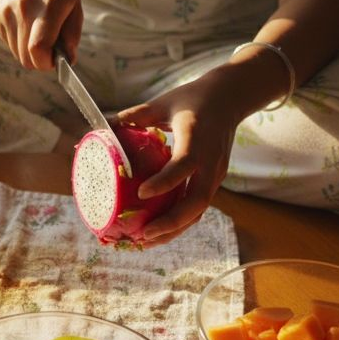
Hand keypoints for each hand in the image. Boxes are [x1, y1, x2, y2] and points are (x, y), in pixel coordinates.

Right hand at [0, 0, 82, 69]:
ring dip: (27, 50)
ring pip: (16, 52)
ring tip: (36, 30)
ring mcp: (7, 11)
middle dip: (38, 60)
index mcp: (50, 6)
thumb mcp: (73, 3)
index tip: (53, 60)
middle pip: (25, 56)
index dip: (45, 62)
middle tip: (48, 49)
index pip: (38, 48)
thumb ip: (72, 33)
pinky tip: (25, 22)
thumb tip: (68, 59)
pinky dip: (18, 40)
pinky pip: (7, 41)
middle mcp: (25, 8)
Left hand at [114, 65, 254, 246]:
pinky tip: (159, 231)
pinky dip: (180, 222)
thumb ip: (138, 115)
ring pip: (199, 210)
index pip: (184, 164)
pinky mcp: (214, 180)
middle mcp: (210, 161)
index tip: (142, 193)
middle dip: (170, 222)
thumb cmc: (194, 98)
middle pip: (197, 201)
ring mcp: (215, 174)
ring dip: (174, 229)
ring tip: (146, 241)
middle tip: (143, 234)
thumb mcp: (164, 102)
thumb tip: (107, 125)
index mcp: (197, 138)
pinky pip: (199, 206)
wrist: (230, 98)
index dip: (165, 182)